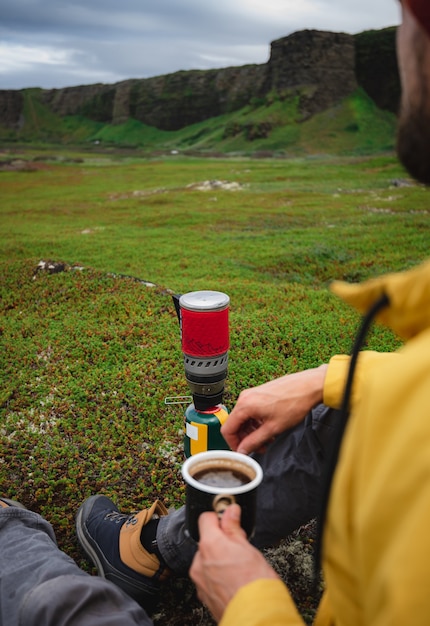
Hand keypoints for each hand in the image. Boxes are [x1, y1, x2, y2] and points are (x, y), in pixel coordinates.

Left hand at [189, 504, 278, 621]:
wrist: (256, 617)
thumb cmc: (255, 584)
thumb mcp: (248, 548)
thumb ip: (234, 527)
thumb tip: (231, 511)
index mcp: (210, 545)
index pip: (205, 518)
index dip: (219, 517)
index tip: (228, 521)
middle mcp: (199, 561)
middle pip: (207, 542)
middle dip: (220, 543)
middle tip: (239, 550)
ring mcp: (200, 580)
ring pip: (207, 561)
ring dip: (218, 561)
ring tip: (238, 569)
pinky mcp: (203, 596)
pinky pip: (208, 579)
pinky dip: (217, 577)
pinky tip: (233, 581)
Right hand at [221, 364, 327, 454]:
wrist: (308, 387)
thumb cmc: (294, 403)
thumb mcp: (273, 428)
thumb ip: (254, 441)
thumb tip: (243, 450)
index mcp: (245, 405)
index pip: (227, 429)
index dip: (233, 444)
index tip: (242, 452)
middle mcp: (245, 397)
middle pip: (236, 424)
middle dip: (246, 438)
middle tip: (259, 447)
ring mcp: (252, 394)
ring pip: (244, 418)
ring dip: (253, 431)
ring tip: (268, 439)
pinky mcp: (259, 394)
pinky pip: (251, 411)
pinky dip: (257, 422)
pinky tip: (270, 428)